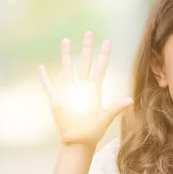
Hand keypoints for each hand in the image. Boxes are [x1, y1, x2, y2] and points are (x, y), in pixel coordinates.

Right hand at [38, 31, 132, 145]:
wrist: (78, 141)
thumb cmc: (93, 131)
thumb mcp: (106, 118)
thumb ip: (116, 107)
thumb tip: (131, 100)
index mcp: (93, 90)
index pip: (100, 68)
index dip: (103, 55)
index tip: (107, 42)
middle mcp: (81, 88)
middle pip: (84, 63)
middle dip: (86, 48)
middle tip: (88, 33)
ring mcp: (69, 92)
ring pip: (67, 69)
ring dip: (66, 56)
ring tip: (66, 40)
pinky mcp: (57, 100)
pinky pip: (49, 86)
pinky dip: (44, 78)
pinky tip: (41, 68)